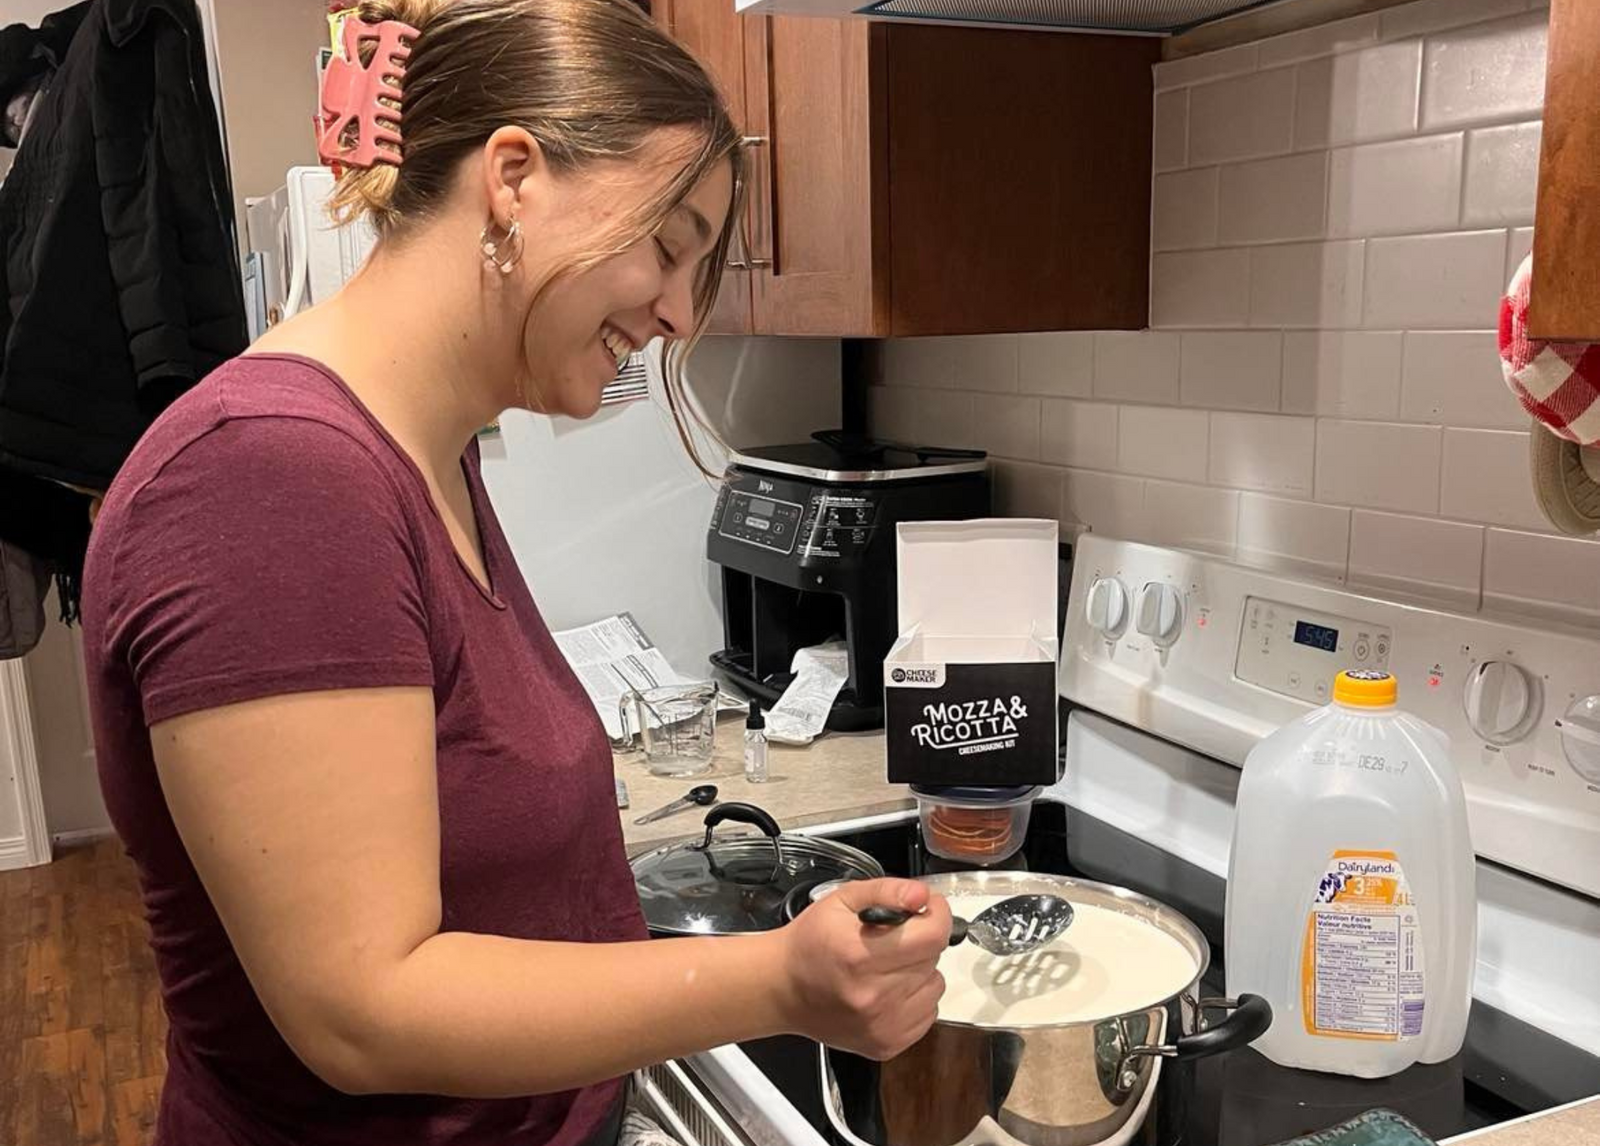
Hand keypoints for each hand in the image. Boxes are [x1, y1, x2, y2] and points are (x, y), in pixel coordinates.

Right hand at [774, 878, 947, 1059]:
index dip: (937, 915)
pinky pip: (927, 1014)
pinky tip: (887, 990)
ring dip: (919, 972)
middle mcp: (873, 995)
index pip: (933, 936)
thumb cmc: (810, 943)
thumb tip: (922, 896)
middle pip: (933, 959)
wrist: (784, 988)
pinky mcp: (886, 1043)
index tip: (928, 910)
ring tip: (886, 967)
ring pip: (934, 986)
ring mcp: (881, 1025)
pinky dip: (914, 999)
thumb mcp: (841, 900)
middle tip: (892, 939)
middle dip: (920, 941)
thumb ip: (887, 890)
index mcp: (861, 955)